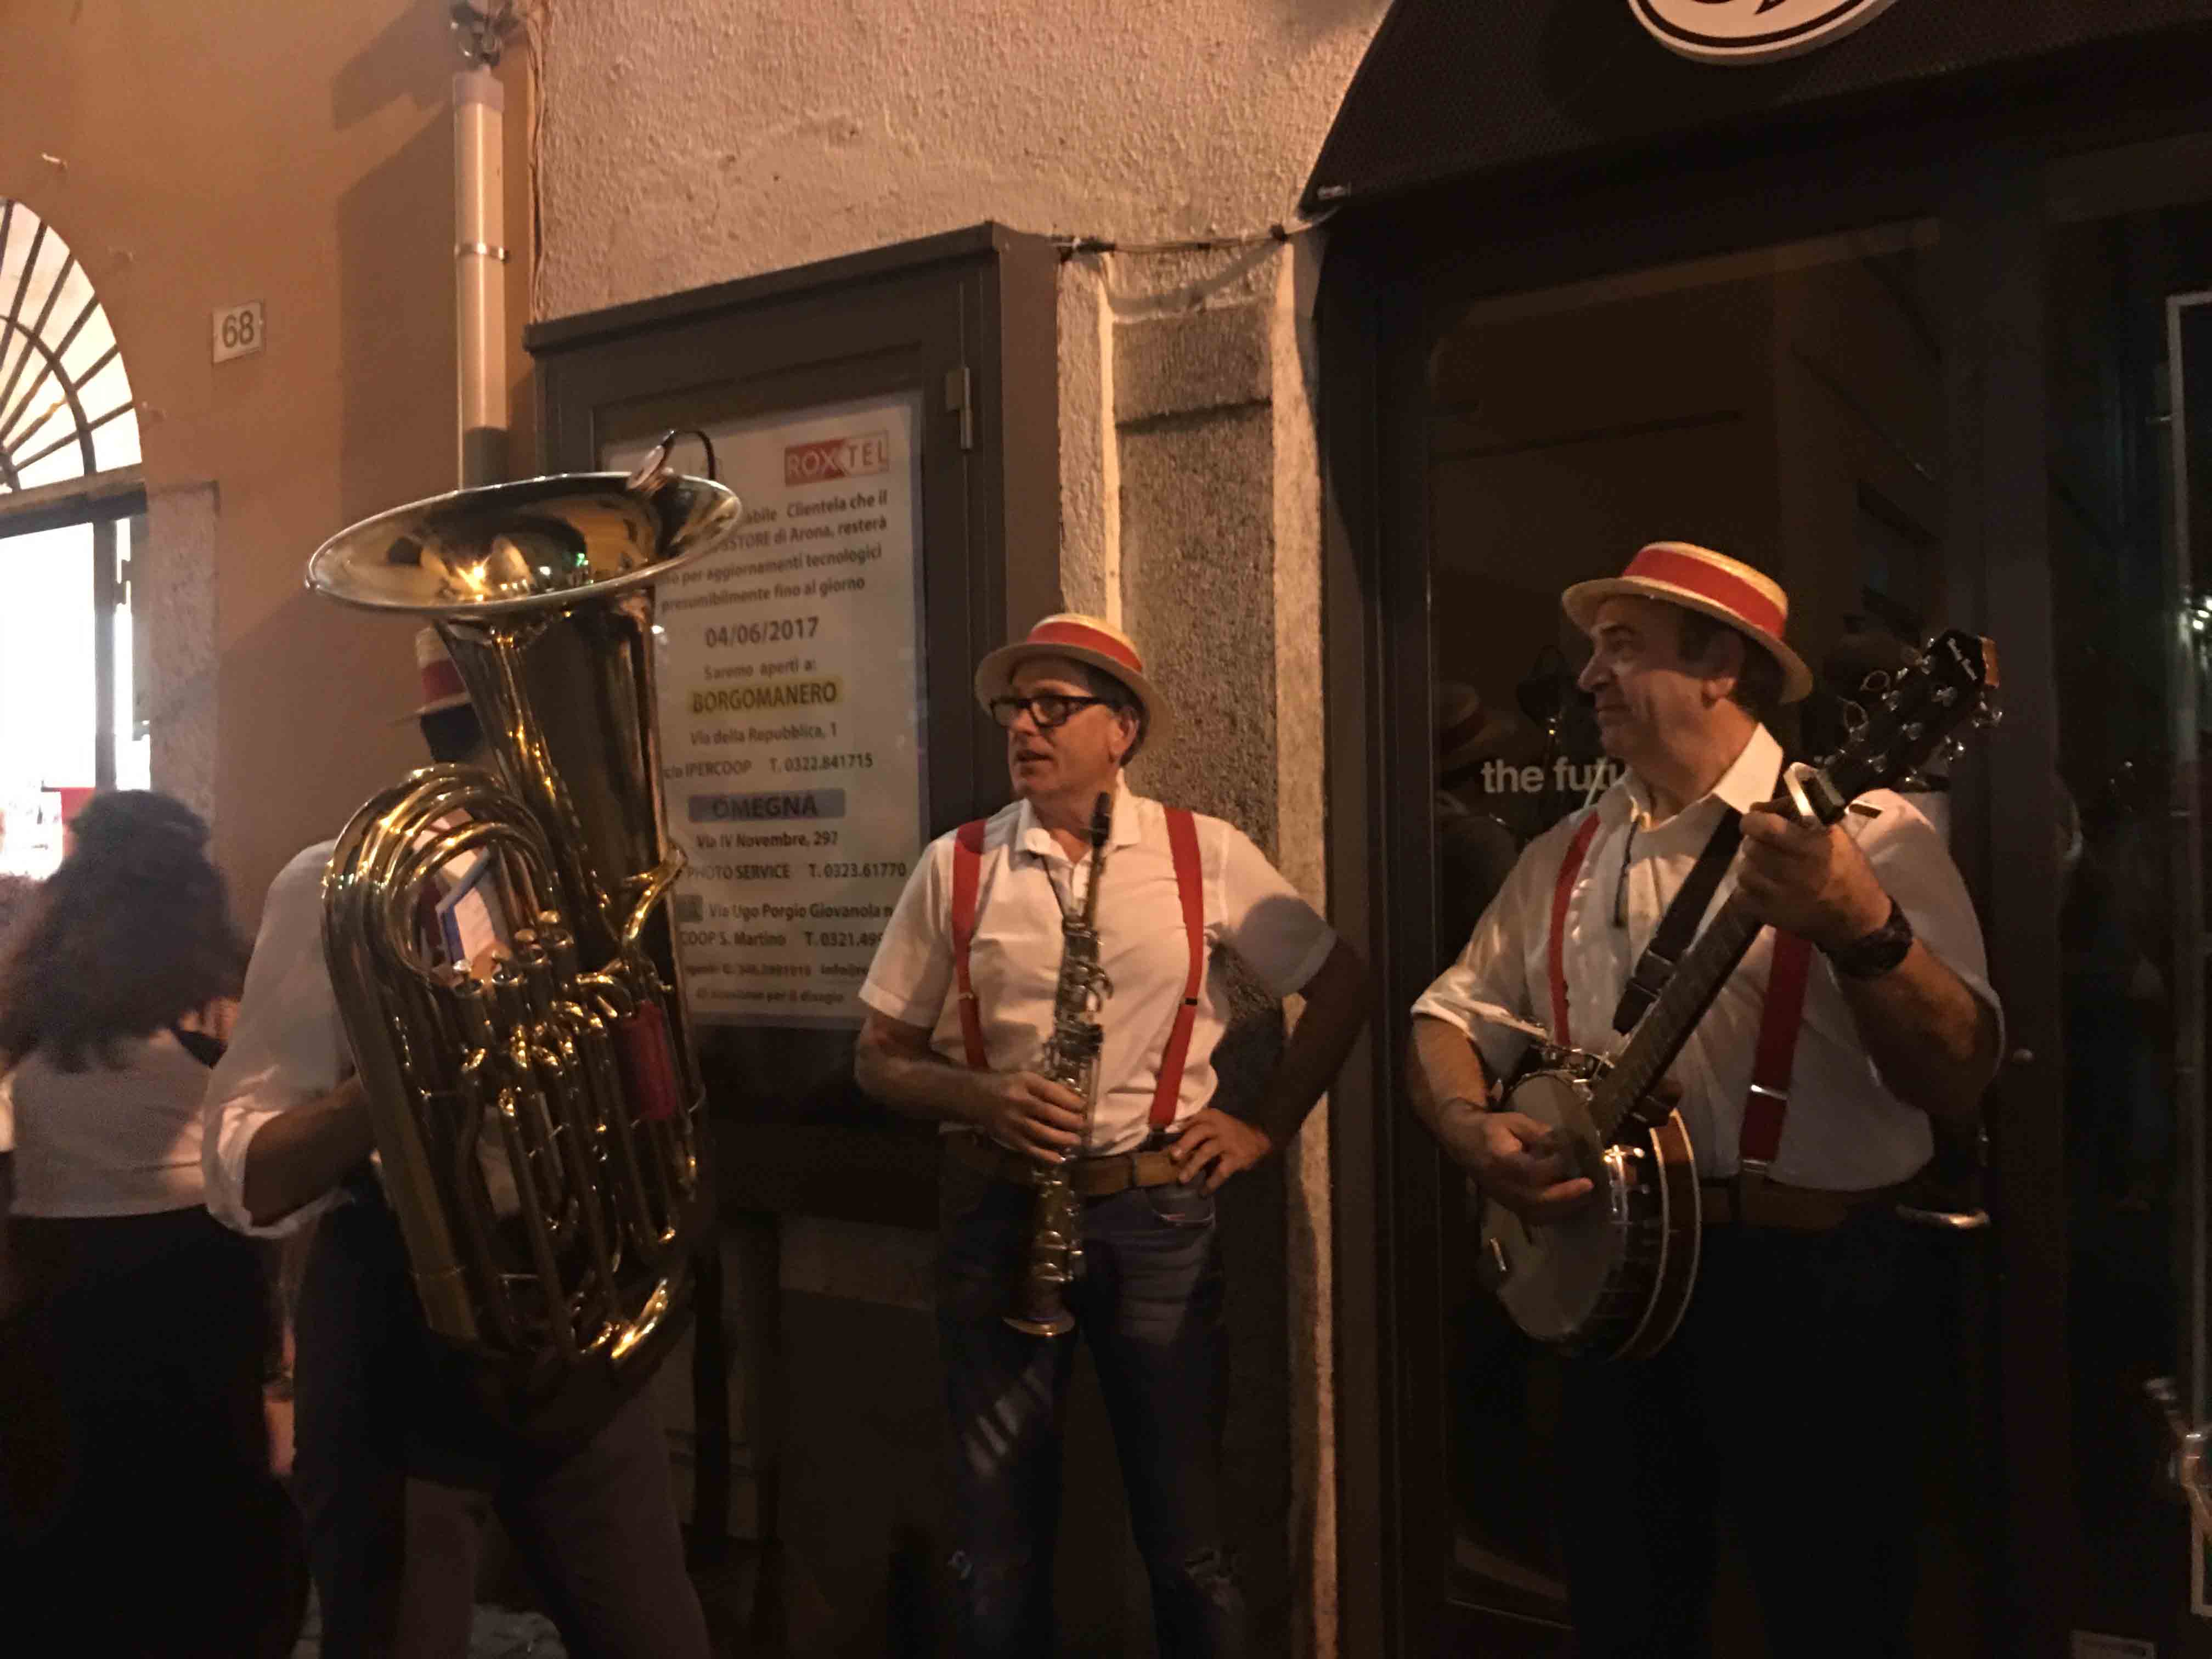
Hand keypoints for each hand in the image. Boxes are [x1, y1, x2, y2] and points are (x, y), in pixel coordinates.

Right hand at [970, 1071, 1086, 1164]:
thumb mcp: (1024, 1078)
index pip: (1051, 1092)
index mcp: (1024, 1082)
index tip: (1083, 1106)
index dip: (1070, 1100)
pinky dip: (1045, 1155)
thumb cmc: (1006, 1085)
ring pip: (1041, 1132)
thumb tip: (1074, 1100)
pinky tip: (1059, 1159)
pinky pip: (1029, 1148)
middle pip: (1048, 1113)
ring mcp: (1012, 1121)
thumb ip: (1046, 1088)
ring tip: (1076, 1141)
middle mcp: (1018, 1101)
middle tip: (1083, 1125)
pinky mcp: (1008, 1137)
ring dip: (1062, 1139)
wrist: (974, 1097)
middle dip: (1070, 1120)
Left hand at [1166, 1109, 1274, 1193]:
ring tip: (1182, 1179)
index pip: (1192, 1119)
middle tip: (1173, 1156)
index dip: (1177, 1128)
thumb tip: (1168, 1141)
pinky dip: (1211, 1183)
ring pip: (1207, 1151)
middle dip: (1184, 1144)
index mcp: (1211, 1116)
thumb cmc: (1228, 1132)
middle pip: (1199, 1132)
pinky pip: (1221, 1172)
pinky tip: (1203, 1192)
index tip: (1162, 1138)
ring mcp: (1228, 1142)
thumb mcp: (1214, 1124)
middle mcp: (1219, 1127)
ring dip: (1193, 1166)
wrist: (1258, 1139)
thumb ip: (1195, 1128)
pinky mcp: (1236, 1158)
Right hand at [1463, 1110, 1593, 1221]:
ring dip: (1563, 1208)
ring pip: (1536, 1213)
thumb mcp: (1514, 1121)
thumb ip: (1538, 1132)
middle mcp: (1501, 1184)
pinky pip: (1533, 1216)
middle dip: (1565, 1195)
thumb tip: (1564, 1143)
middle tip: (1588, 1186)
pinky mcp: (1508, 1205)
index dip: (1553, 1167)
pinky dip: (1553, 1213)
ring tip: (1584, 1196)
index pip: (1531, 1171)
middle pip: (1536, 1199)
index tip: (1570, 1156)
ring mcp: (1504, 1198)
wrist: (1464, 1142)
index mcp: (1500, 1161)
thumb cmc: (1491, 1129)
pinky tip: (1569, 1204)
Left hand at [1736, 807, 1890, 950]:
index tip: (1755, 820)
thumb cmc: (1848, 870)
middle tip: (1764, 845)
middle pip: (1751, 849)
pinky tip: (1762, 887)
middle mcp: (1795, 872)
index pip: (1767, 828)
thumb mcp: (1835, 835)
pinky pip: (1741, 897)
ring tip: (1765, 867)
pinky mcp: (1772, 917)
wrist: (1857, 917)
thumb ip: (1798, 815)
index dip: (1753, 820)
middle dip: (1753, 842)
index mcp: (1814, 848)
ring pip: (1744, 872)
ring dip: (1750, 866)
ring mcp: (1781, 898)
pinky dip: (1747, 890)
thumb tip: (1757, 808)